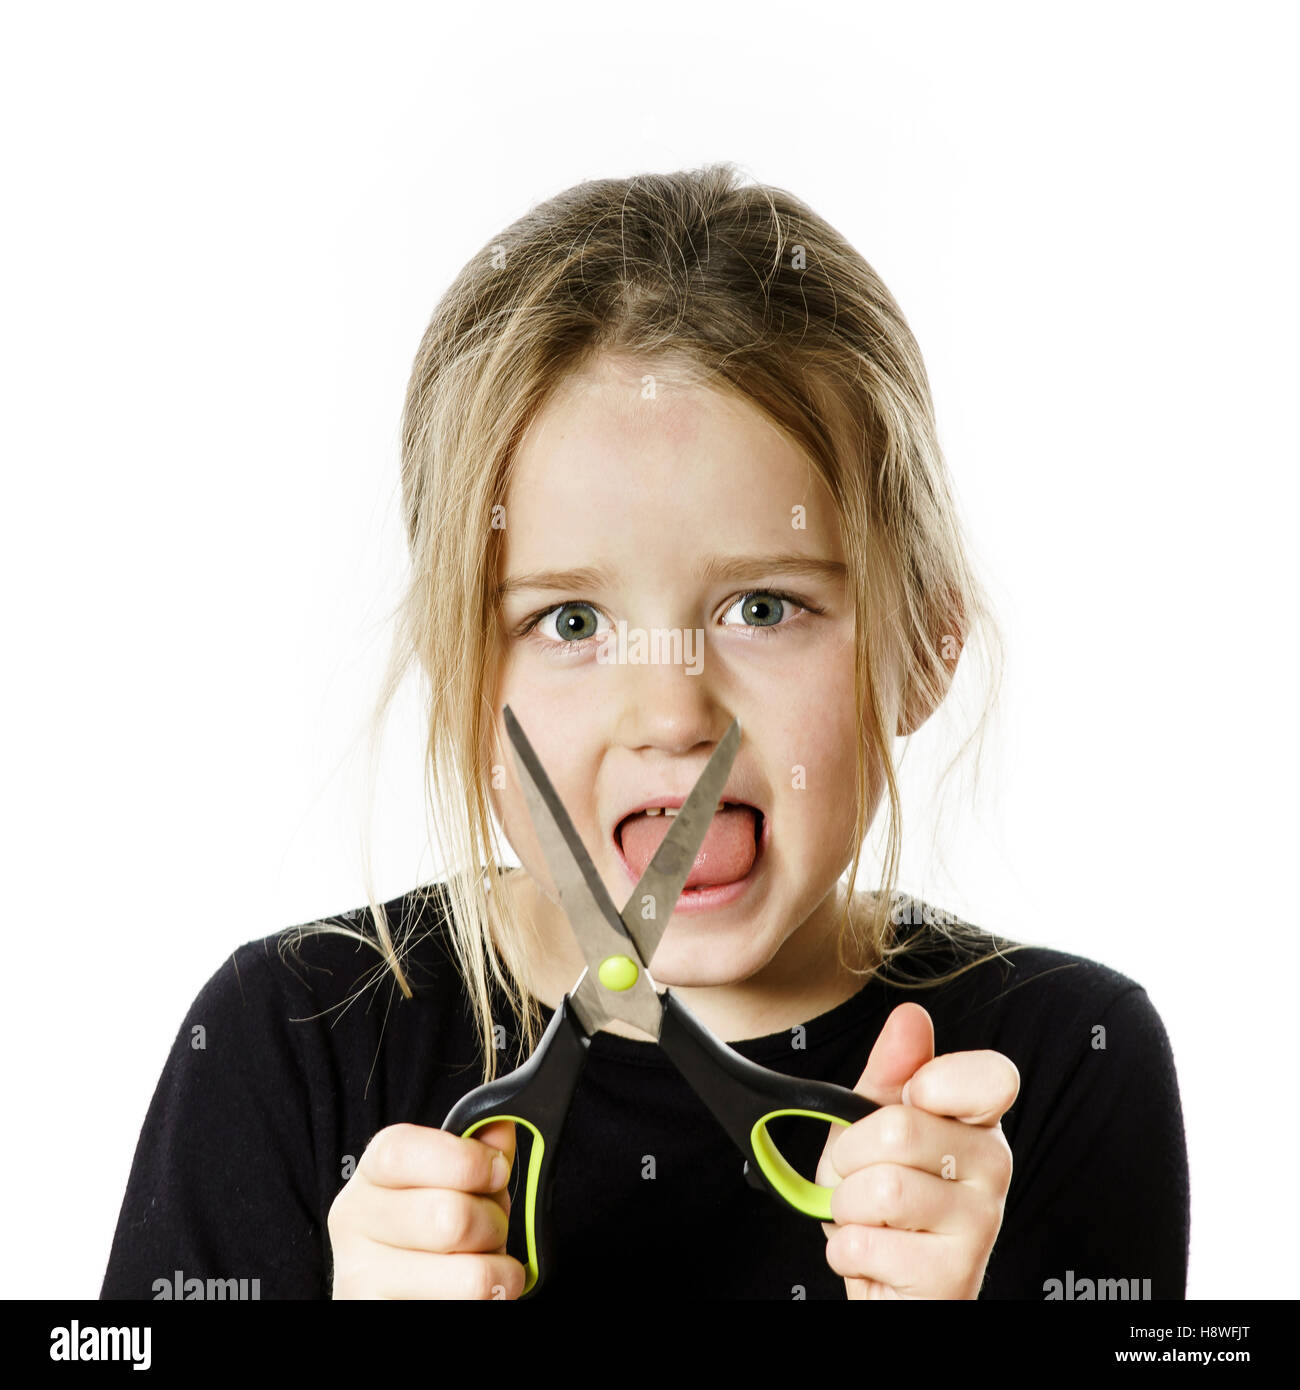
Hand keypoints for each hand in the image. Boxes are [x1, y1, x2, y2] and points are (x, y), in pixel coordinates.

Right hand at [328, 1119, 524, 1298]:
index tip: (498, 1170)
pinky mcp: (382, 1315)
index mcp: (370, 1173)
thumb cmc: (427, 1229)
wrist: (395, 1292)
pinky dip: (493, 1298)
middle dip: (494, 1224)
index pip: (403, 1152)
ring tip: (485, 1263)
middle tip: (492, 1229)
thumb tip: (501, 1126)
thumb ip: (476, 1152)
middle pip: (448, 1218)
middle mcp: (354, 1222)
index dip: (466, 1159)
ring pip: (470, 1275)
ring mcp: (361, 1279)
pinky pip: (470, 1307)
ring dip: (498, 1269)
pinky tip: (471, 1291)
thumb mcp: (448, 1181)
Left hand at [816, 1002, 1018, 1298]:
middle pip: (899, 1129)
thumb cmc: (882, 1201)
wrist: (889, 1283)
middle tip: (863, 1176)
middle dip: (851, 1157)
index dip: (937, 1081)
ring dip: (846, 1208)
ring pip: (879, 1190)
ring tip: (869, 1218)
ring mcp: (981, 1225)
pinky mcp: (954, 1276)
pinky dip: (846, 1251)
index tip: (913, 1097)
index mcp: (978, 1122)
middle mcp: (993, 1168)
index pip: (994, 1077)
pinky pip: (866, 1245)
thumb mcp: (871, 1124)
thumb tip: (911, 1015)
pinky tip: (875, 1255)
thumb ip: (890, 1070)